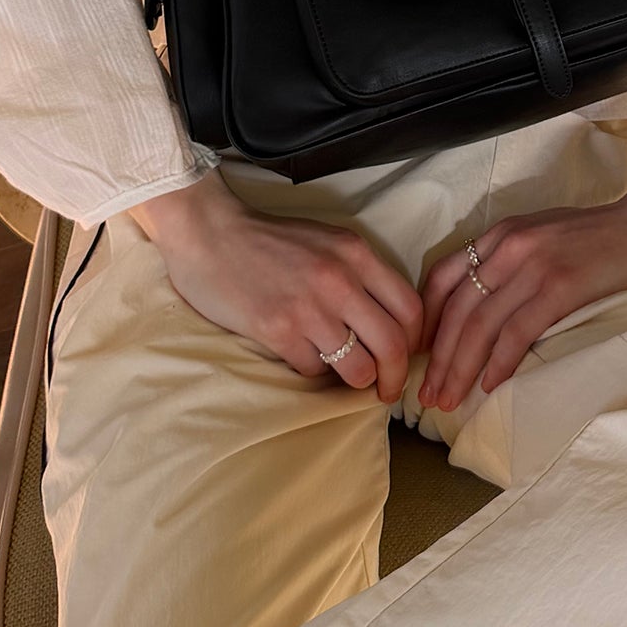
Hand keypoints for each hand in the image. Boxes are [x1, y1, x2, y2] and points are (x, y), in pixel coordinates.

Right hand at [131, 171, 423, 402]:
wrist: (211, 235)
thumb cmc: (270, 240)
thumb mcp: (327, 241)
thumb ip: (358, 274)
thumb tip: (387, 321)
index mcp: (356, 254)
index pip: (410, 309)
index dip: (415, 341)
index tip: (406, 355)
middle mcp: (340, 281)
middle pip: (393, 346)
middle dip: (395, 378)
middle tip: (387, 391)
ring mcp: (309, 309)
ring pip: (358, 368)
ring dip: (356, 381)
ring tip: (348, 379)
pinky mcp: (278, 331)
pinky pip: (313, 370)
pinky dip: (312, 371)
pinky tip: (303, 357)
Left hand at [417, 139, 626, 412]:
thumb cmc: (600, 237)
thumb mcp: (542, 236)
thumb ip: (510, 262)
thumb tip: (482, 308)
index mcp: (501, 233)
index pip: (441, 277)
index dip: (425, 321)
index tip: (418, 355)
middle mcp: (508, 246)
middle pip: (457, 309)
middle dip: (438, 358)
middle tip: (427, 395)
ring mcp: (533, 265)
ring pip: (480, 325)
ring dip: (460, 369)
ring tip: (449, 401)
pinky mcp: (560, 286)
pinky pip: (517, 333)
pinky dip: (499, 364)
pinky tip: (491, 387)